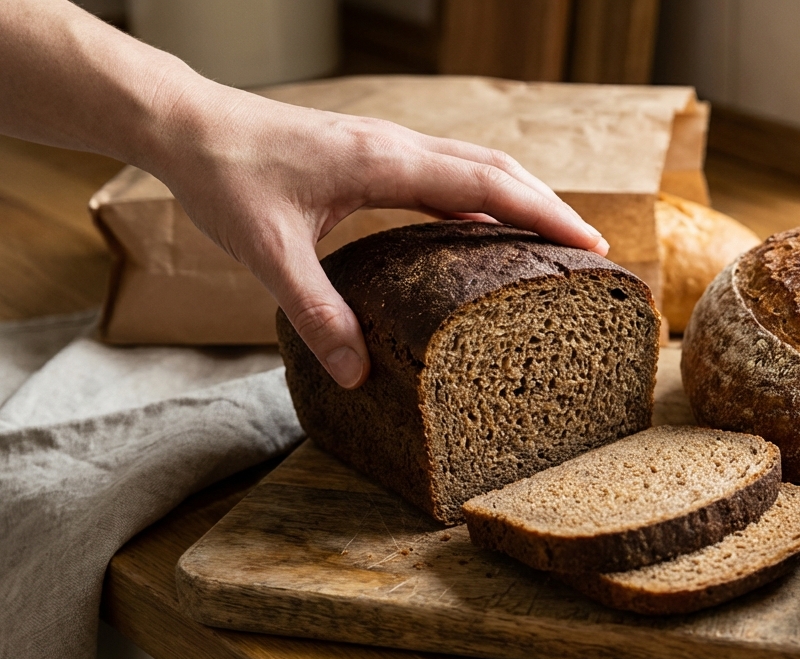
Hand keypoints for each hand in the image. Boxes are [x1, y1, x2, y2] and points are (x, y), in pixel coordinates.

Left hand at [153, 85, 607, 388]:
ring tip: (554, 242)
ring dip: (522, 197)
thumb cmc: (226, 177)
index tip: (591, 245)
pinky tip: (485, 230)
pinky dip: (483, 198)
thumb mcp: (267, 253)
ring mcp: (390, 145)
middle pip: (499, 170)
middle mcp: (399, 145)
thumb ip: (315, 312)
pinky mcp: (376, 153)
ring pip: (477, 165)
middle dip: (550, 207)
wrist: (188, 125)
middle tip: (592, 252)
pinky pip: (448, 173)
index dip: (545, 215)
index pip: (489, 187)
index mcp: (387, 164)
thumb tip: (357, 373)